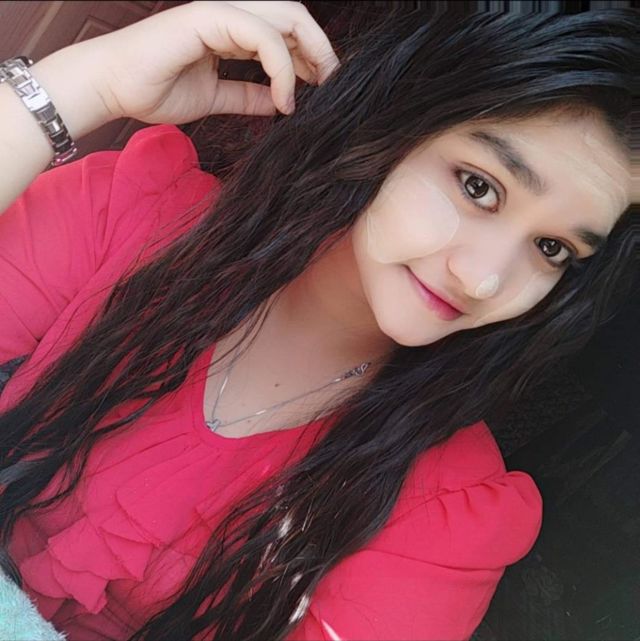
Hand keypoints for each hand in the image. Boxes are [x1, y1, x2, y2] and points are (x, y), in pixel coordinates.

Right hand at [90, 0, 339, 123]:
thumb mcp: (214, 98)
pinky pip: (262, 36)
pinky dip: (281, 68)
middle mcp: (230, 15)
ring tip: (320, 86)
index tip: (322, 85)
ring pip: (284, 18)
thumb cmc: (155, 89)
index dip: (310, 54)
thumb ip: (246, 96)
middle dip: (321, 48)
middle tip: (332, 83)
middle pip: (293, 16)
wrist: (113, 88)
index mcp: (230, 30)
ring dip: (311, 52)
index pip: (283, 30)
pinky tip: (285, 98)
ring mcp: (220, 12)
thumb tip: (276, 103)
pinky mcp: (210, 18)